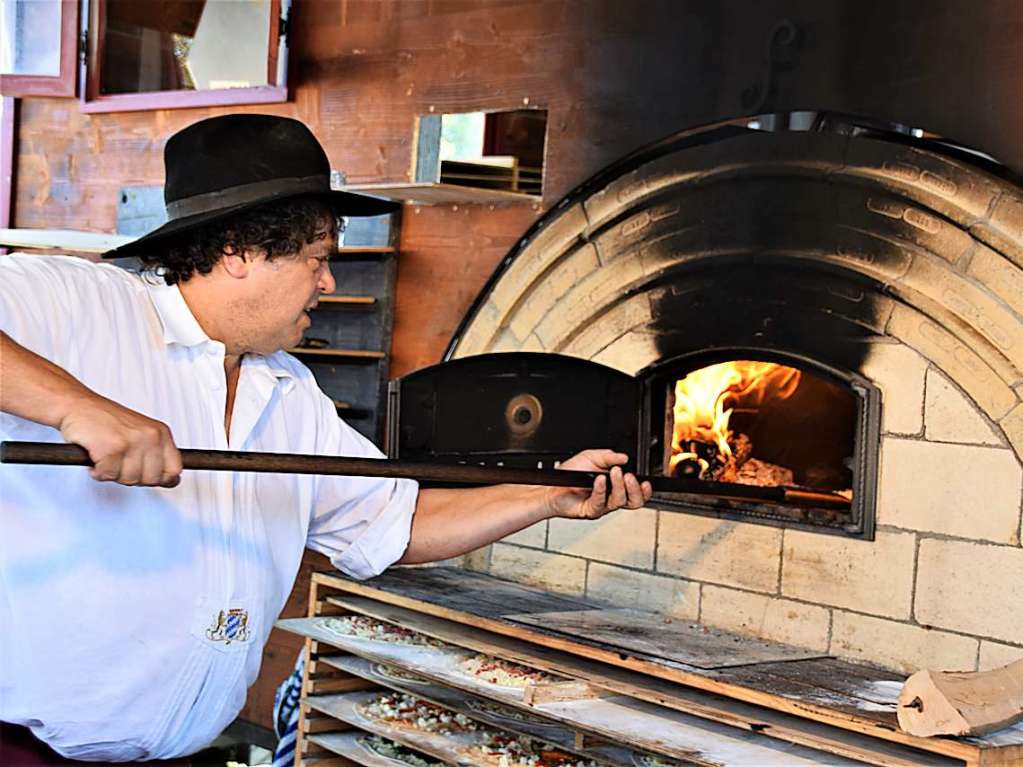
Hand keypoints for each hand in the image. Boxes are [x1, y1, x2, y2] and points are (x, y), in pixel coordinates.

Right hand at [58, 394, 181, 487]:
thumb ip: (156, 455)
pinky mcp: (112, 448)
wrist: (77, 405)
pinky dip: (97, 471)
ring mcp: (132, 442)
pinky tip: (96, 456)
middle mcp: (150, 436)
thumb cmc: (105, 420)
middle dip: (132, 477)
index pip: (174, 469)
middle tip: (119, 463)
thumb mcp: (141, 433)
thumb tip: (171, 481)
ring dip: (112, 473)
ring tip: (107, 456)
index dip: (160, 479)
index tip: (147, 477)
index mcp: (161, 433)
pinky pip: (107, 475)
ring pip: (129, 479)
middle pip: (150, 479)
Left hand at [543, 449, 651, 519]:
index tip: (645, 481)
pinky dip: (601, 489)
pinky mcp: (591, 510)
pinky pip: (600, 502)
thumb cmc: (570, 474)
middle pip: (633, 501)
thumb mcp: (591, 457)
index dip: (644, 490)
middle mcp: (610, 498)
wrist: (551, 486)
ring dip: (619, 486)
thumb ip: (609, 456)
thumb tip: (624, 457)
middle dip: (634, 488)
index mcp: (615, 486)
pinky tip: (599, 480)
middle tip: (629, 476)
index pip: (636, 492)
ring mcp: (601, 505)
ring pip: (619, 502)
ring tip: (614, 473)